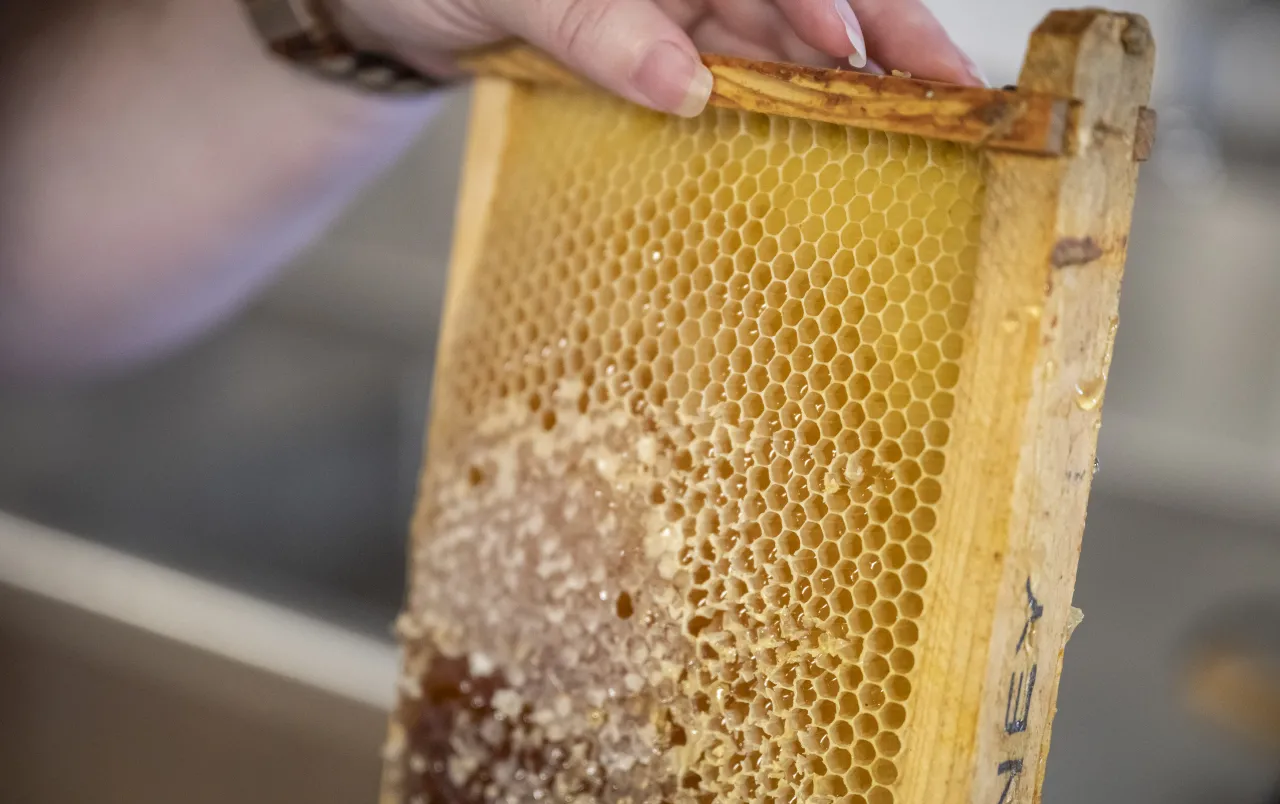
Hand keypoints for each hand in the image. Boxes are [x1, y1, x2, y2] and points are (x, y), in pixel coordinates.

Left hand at [336, 0, 987, 116]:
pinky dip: (760, 103)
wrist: (377, 0)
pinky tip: (805, 136)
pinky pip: (718, 72)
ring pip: (769, 37)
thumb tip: (688, 87)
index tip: (901, 52)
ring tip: (894, 134)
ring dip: (827, 84)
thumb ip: (594, 26)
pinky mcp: (646, 41)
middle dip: (874, 41)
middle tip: (947, 102)